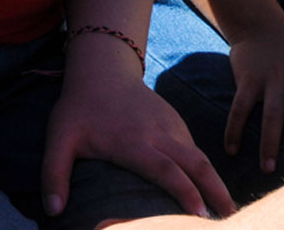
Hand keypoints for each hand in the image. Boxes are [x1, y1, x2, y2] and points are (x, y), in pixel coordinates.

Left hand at [42, 58, 235, 219]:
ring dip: (214, 181)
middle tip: (232, 217)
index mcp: (132, 142)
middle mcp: (158, 133)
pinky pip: (194, 147)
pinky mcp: (174, 121)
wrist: (101, 68)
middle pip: (195, 162)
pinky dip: (205, 168)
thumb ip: (53, 175)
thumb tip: (52, 211)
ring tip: (225, 208)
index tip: (201, 215)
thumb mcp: (58, 139)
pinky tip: (210, 188)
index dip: (185, 192)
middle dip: (216, 190)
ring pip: (199, 154)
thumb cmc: (78, 109)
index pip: (166, 169)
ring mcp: (169, 124)